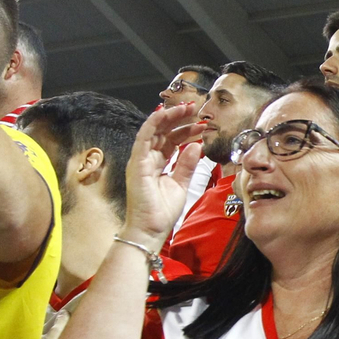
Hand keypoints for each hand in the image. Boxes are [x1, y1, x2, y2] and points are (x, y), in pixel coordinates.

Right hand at [123, 104, 204, 247]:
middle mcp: (147, 158)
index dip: (184, 129)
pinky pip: (144, 137)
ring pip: (154, 130)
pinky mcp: (137, 163)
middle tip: (195, 109)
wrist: (150, 230)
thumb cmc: (161, 211)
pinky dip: (154, 123)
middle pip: (163, 132)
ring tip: (187, 108)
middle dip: (179, 118)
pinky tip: (166, 113)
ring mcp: (141, 160)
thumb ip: (186, 165)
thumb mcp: (180, 184)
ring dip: (170, 117)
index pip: (171, 140)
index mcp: (158, 163)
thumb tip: (195, 146)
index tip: (201, 123)